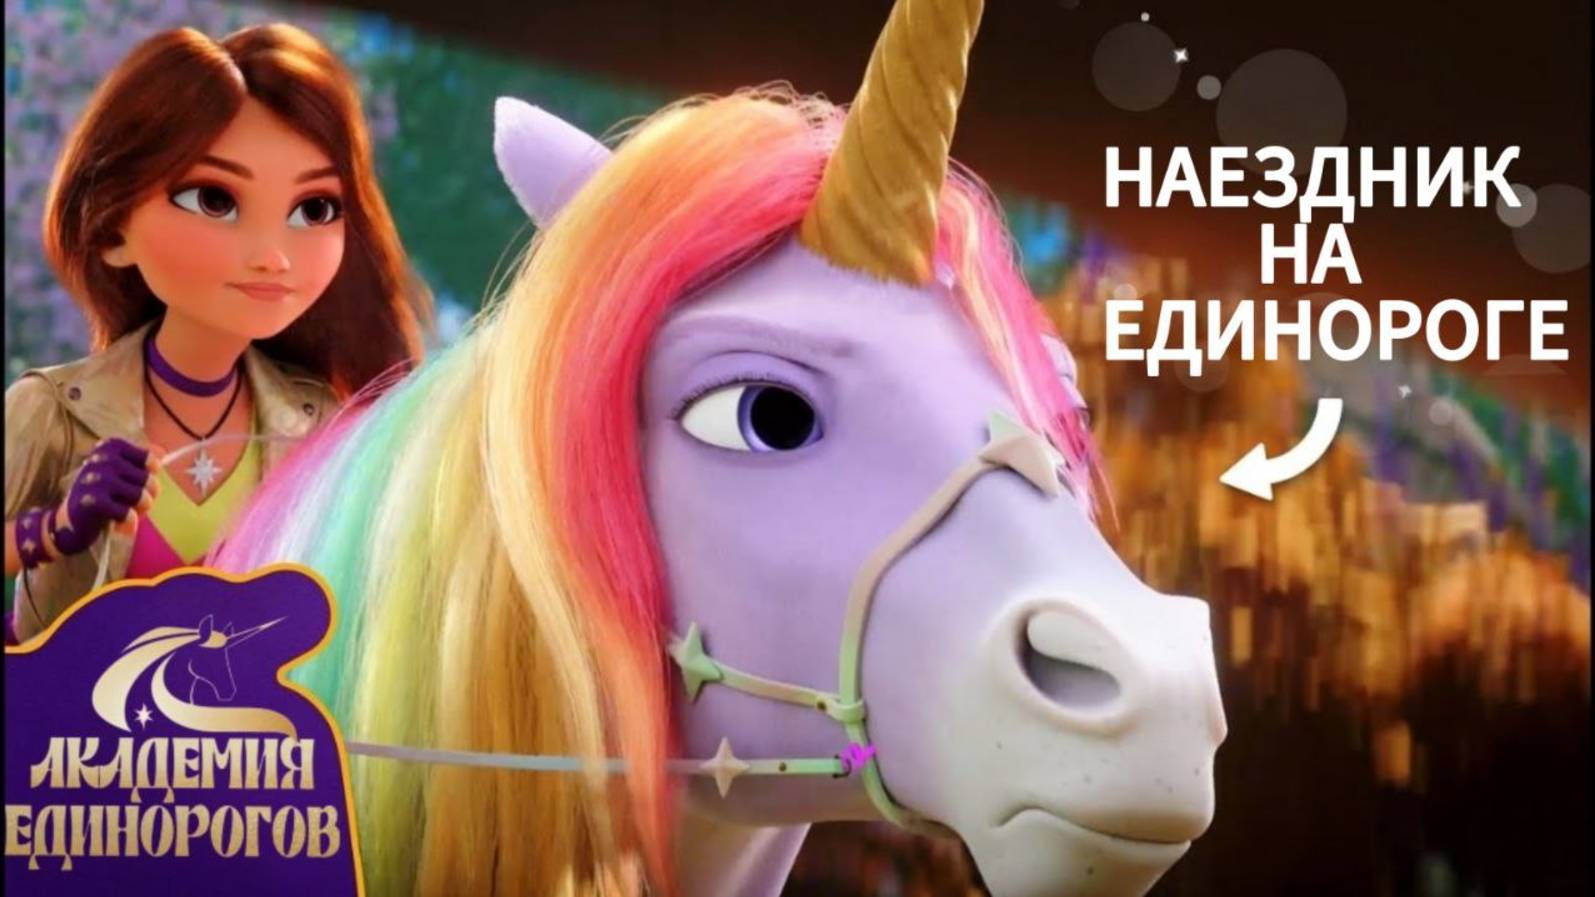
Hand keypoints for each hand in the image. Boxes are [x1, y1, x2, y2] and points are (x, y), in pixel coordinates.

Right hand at [49, 438, 158, 555]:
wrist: (69, 522)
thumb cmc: (100, 494)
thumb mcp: (120, 473)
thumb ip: (141, 461)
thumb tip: (163, 451)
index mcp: (109, 447)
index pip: (150, 460)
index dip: (150, 476)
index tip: (137, 482)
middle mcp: (102, 458)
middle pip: (148, 479)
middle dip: (148, 495)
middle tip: (132, 503)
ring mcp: (96, 478)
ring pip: (141, 496)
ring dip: (139, 509)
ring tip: (126, 511)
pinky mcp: (92, 501)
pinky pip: (127, 513)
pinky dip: (128, 521)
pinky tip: (117, 521)